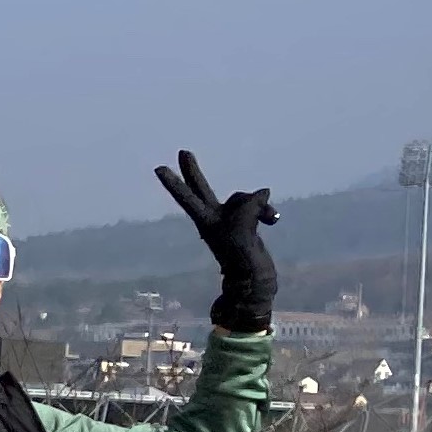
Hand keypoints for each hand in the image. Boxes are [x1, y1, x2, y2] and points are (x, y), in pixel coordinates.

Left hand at [152, 149, 279, 335]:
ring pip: (244, 198)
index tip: (158, 168)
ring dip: (259, 206)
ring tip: (267, 221)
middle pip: (202, 189)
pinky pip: (258, 206)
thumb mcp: (242, 227)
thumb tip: (262, 192)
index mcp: (206, 221)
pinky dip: (267, 211)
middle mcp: (215, 218)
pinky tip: (273, 221)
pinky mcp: (247, 224)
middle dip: (194, 171)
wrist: (256, 279)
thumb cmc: (242, 256)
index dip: (174, 182)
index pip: (187, 198)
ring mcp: (230, 221)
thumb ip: (249, 204)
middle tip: (182, 152)